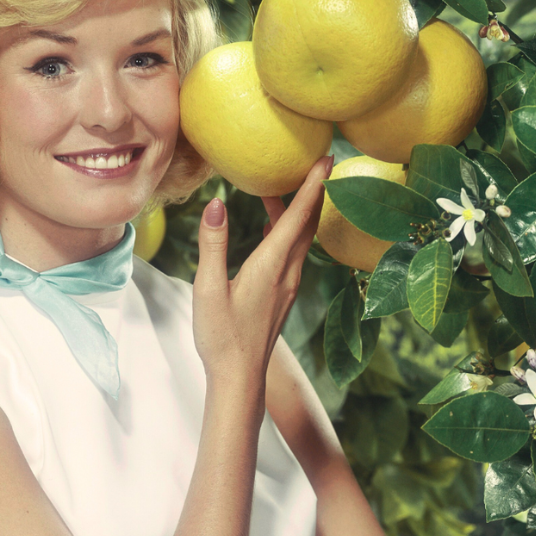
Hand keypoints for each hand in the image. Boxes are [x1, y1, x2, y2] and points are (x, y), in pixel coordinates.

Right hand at [191, 156, 331, 385]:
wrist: (240, 378)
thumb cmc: (221, 337)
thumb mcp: (207, 288)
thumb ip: (212, 243)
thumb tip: (216, 203)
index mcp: (272, 266)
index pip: (299, 216)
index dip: (314, 184)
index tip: (327, 157)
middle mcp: (289, 273)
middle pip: (309, 223)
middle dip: (313, 190)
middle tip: (314, 161)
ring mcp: (289, 285)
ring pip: (302, 239)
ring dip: (298, 211)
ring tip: (280, 189)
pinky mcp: (284, 295)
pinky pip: (294, 253)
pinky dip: (289, 231)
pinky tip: (272, 227)